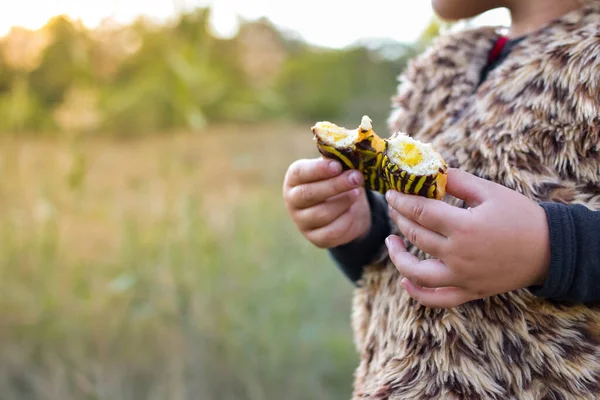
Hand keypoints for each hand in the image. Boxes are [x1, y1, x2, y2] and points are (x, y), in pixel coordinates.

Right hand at [283, 158, 370, 248]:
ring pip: (322, 213)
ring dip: (343, 202)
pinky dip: (346, 220)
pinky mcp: (315, 238)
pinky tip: (353, 210)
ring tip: (356, 192)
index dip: (318, 169)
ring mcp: (302, 221)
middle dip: (335, 185)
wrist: (346, 207)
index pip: (300, 173)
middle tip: (356, 177)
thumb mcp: (337, 167)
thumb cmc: (338, 180)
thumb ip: (339, 160)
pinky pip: (331, 231)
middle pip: (309, 194)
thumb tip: (352, 151)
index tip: (337, 165)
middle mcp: (293, 200)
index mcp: (294, 178)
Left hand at [385, 168, 550, 307]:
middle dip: (400, 219)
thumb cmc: (521, 216)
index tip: (391, 193)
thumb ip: (458, 180)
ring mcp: (462, 277)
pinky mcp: (469, 291)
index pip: (420, 211)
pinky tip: (405, 281)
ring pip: (416, 272)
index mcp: (464, 227)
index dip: (402, 201)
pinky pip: (436, 299)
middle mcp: (458, 255)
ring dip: (398, 257)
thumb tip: (432, 170)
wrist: (550, 250)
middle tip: (395, 207)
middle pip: (416, 236)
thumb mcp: (491, 192)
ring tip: (392, 240)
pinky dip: (417, 293)